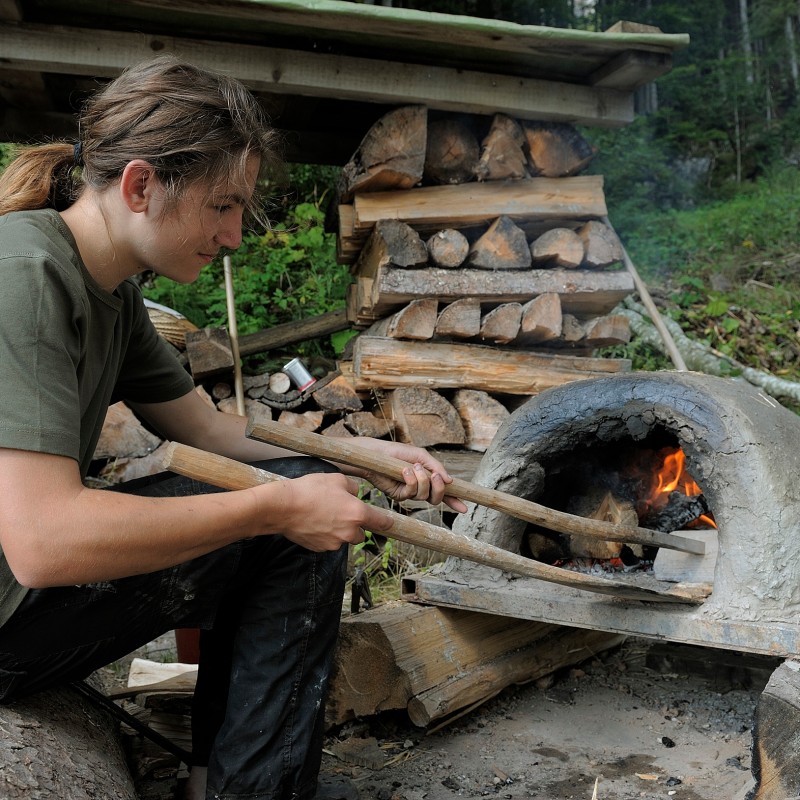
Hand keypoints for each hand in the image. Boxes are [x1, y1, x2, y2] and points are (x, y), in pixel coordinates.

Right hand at [252, 472, 393, 551]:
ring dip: (340, 530)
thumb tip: (355, 494)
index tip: (391, 523)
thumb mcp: (337, 479)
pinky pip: (329, 542)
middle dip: (355, 525)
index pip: (381, 522)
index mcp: (358, 513)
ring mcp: (334, 543)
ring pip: (344, 538)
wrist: (283, 507)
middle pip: (361, 534)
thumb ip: (353, 488)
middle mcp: (349, 532)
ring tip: (324, 515)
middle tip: (341, 512)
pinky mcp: (320, 548)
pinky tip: (314, 522)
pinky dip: (325, 535)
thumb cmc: (310, 490)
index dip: (387, 522)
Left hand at [346, 438, 467, 513]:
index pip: (444, 491)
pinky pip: (411, 493)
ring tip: (413, 467)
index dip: (454, 500)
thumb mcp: (420, 455)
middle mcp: (420, 487)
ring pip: (425, 495)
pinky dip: (411, 480)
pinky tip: (405, 471)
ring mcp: (410, 493)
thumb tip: (450, 480)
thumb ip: (436, 466)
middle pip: (437, 498)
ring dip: (422, 480)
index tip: (464, 508)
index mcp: (428, 477)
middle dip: (439, 488)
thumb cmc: (396, 452)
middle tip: (436, 477)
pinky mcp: (399, 495)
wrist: (375, 454)